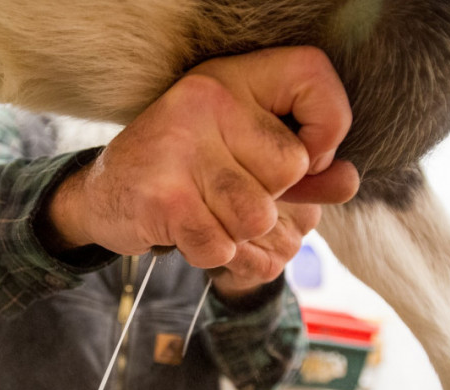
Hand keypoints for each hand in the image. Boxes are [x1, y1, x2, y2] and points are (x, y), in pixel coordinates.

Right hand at [45, 46, 358, 269]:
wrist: (102, 196)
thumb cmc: (185, 174)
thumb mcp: (242, 155)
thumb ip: (304, 170)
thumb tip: (347, 181)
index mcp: (230, 80)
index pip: (311, 74)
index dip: (329, 123)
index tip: (310, 156)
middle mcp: (205, 102)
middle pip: (290, 166)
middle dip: (271, 199)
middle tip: (228, 194)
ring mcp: (179, 147)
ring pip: (257, 214)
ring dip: (239, 233)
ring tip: (208, 215)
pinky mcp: (162, 197)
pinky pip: (222, 246)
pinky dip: (213, 254)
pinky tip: (189, 234)